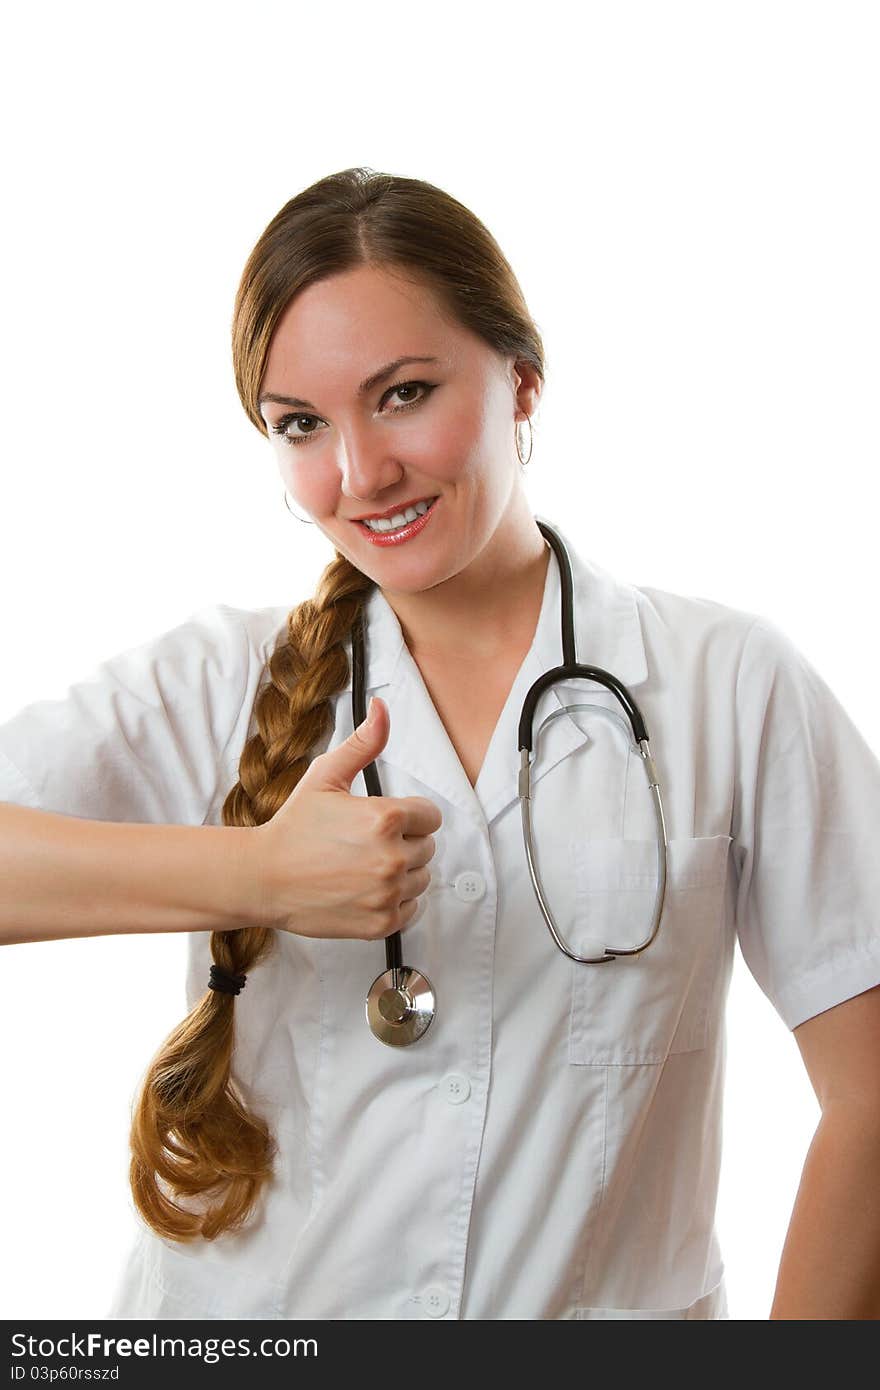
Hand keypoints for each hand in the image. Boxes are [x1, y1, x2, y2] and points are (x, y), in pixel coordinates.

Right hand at [251, 696, 441, 939]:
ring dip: (402, 873)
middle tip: (365, 845)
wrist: (263, 878)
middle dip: (404, 843)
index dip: (408, 816)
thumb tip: (381, 708)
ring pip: (422, 878)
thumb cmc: (293, 826)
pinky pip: (412, 908)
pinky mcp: (382, 922)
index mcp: (386, 818)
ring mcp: (387, 892)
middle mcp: (391, 857)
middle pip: (427, 847)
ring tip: (364, 867)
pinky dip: (396, 900)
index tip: (382, 822)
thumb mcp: (326, 777)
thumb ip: (363, 743)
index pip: (430, 816)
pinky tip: (366, 889)